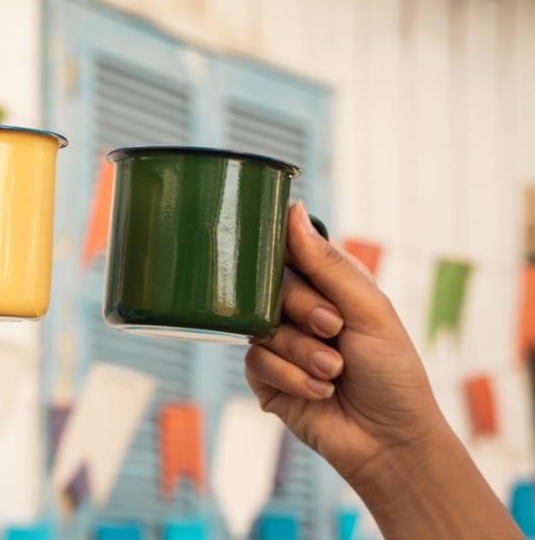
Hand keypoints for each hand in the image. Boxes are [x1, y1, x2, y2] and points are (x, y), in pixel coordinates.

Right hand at [246, 202, 523, 538]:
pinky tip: (319, 391)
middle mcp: (298, 311)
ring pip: (262, 327)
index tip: (286, 258)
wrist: (390, 440)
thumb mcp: (369, 309)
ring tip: (334, 372)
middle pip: (271, 287)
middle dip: (305, 310)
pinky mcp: (266, 378)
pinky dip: (291, 377)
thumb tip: (293, 209)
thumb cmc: (393, 372)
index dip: (285, 254)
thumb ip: (326, 263)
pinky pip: (256, 361)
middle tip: (334, 329)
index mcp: (327, 286)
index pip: (290, 252)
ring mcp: (279, 344)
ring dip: (303, 352)